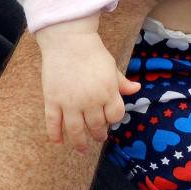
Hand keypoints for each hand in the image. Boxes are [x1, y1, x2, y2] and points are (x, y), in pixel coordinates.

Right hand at [37, 22, 139, 151]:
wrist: (68, 41)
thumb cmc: (92, 53)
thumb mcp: (111, 67)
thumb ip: (122, 82)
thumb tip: (137, 89)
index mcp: (108, 92)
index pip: (115, 116)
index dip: (113, 120)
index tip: (109, 120)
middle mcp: (91, 101)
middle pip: (97, 126)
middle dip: (99, 134)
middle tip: (98, 137)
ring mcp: (70, 103)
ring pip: (76, 131)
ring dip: (80, 143)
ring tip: (82, 148)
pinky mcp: (52, 101)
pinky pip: (53, 124)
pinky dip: (55, 135)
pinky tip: (58, 142)